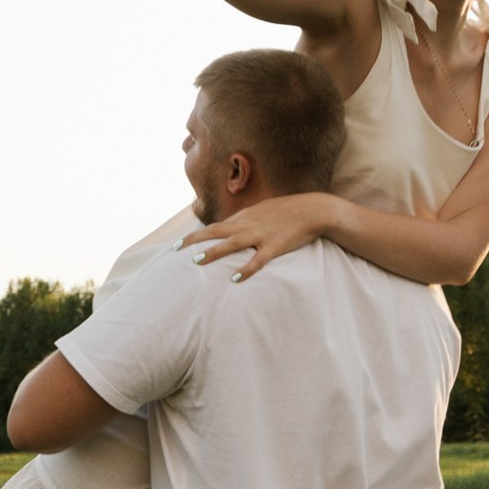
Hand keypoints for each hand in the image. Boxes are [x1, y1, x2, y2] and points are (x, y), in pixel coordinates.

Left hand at [175, 192, 335, 281]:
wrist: (312, 210)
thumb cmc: (286, 211)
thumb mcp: (261, 210)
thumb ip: (244, 219)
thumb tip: (229, 227)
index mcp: (244, 217)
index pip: (214, 226)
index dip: (195, 235)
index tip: (178, 244)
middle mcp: (248, 225)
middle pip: (215, 231)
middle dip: (195, 239)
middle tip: (176, 249)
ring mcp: (261, 235)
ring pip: (232, 243)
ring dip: (214, 252)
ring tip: (197, 261)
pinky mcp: (275, 246)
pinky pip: (259, 260)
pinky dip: (247, 269)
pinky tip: (236, 278)